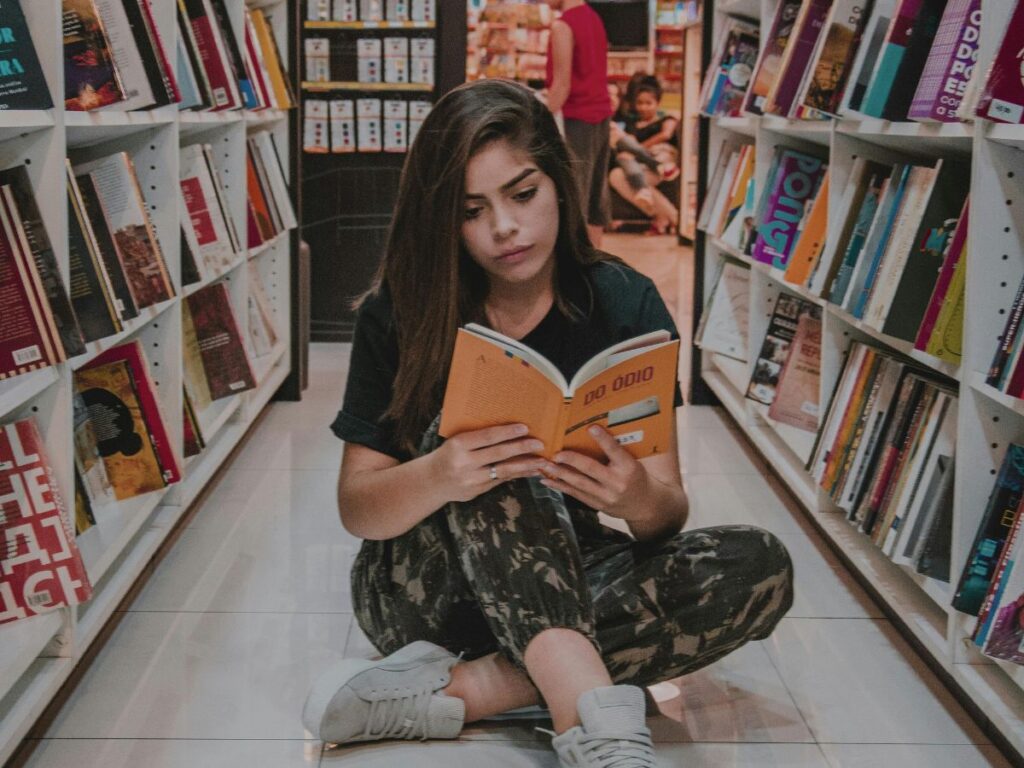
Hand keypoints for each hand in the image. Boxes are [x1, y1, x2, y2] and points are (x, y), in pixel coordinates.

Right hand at [431, 423, 546, 501]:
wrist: (431, 481)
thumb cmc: (448, 455)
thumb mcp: (456, 441)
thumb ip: (476, 437)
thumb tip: (508, 428)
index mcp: (458, 445)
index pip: (487, 437)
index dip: (507, 432)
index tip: (525, 428)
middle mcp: (465, 463)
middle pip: (498, 454)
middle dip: (521, 448)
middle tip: (539, 443)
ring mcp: (471, 479)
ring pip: (503, 471)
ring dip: (525, 465)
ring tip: (541, 461)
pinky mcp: (477, 491)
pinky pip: (501, 481)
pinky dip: (517, 475)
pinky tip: (530, 471)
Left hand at [539, 425, 650, 519]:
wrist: (645, 505)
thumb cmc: (636, 477)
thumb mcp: (634, 462)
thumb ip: (618, 450)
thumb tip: (596, 430)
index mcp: (628, 468)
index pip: (615, 450)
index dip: (603, 439)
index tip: (591, 427)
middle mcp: (616, 482)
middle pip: (591, 469)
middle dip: (571, 460)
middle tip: (556, 453)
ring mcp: (606, 496)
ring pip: (579, 483)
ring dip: (560, 474)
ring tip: (545, 465)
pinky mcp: (597, 505)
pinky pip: (575, 494)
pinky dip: (560, 487)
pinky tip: (547, 480)